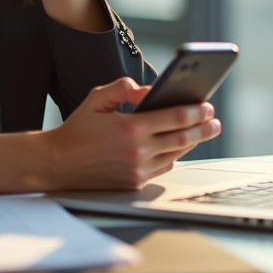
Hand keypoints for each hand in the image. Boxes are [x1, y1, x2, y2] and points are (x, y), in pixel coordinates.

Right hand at [39, 77, 221, 189]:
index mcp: (130, 127)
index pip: (174, 117)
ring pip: (175, 155)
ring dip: (191, 143)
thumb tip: (147, 89)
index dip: (195, 111)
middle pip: (182, 138)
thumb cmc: (77, 130)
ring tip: (202, 132)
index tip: (208, 106)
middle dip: (202, 128)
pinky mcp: (134, 183)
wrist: (58, 164)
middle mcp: (137, 151)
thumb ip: (123, 89)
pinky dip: (173, 157)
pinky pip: (162, 168)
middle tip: (214, 122)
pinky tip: (178, 148)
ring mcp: (137, 170)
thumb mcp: (97, 100)